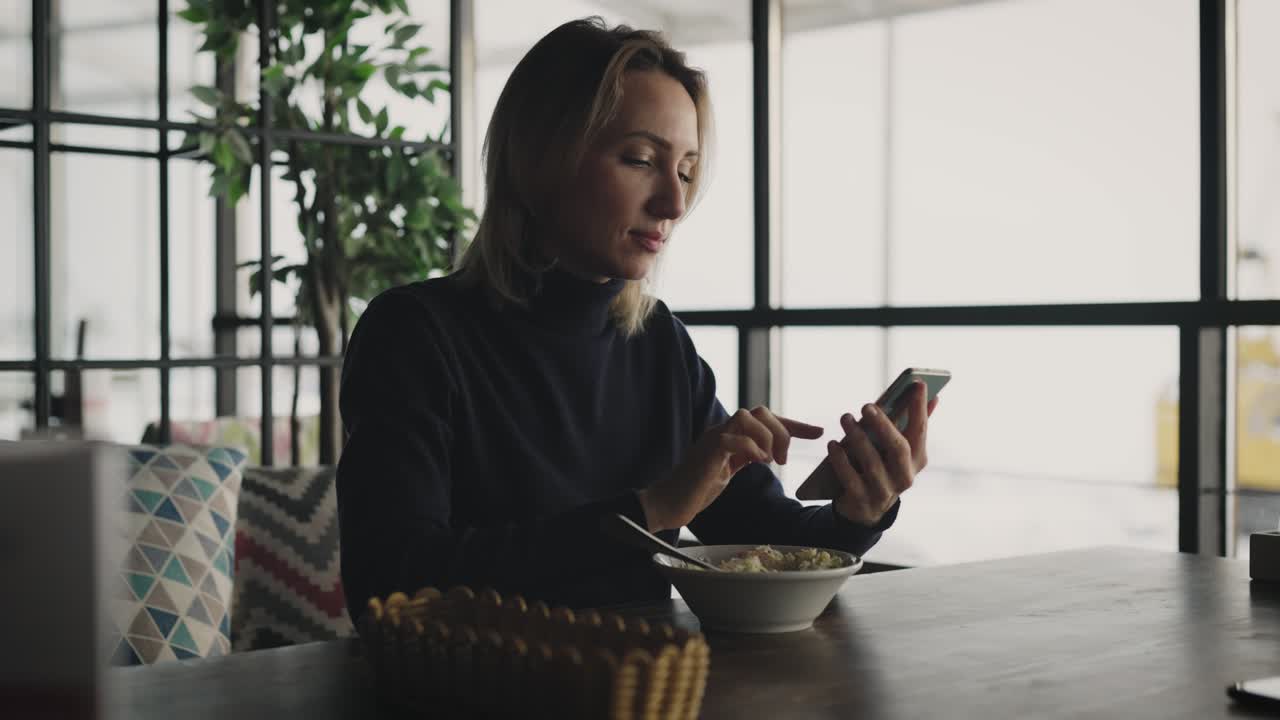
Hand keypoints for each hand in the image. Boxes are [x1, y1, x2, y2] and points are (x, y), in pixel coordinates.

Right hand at [639, 406, 823, 531]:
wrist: (668, 503)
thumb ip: (745, 458)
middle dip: (782, 431)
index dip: (795, 424)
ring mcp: (714, 438)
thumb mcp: (729, 471)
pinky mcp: (707, 452)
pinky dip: (751, 447)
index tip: (818, 432)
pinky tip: (757, 462)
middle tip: (783, 459)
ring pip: (748, 416)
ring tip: (769, 460)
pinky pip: (733, 437)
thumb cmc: (696, 491)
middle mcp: (722, 430)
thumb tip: (769, 454)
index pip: (766, 419)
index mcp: (731, 435)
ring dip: (768, 437)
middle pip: (760, 411)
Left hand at [828, 381, 939, 525]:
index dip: (920, 407)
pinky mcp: (862, 500)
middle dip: (883, 426)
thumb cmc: (883, 468)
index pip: (920, 430)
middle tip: (867, 405)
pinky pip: (850, 479)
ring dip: (857, 438)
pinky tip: (832, 444)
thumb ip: (913, 424)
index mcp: (917, 460)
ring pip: (872, 463)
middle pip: (898, 449)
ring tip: (845, 417)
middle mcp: (905, 477)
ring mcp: (884, 491)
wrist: (865, 510)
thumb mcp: (898, 449)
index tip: (918, 383)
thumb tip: (934, 396)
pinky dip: (840, 460)